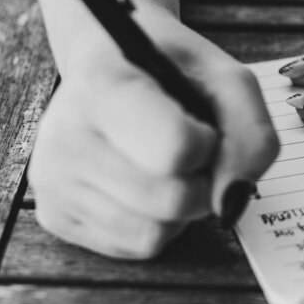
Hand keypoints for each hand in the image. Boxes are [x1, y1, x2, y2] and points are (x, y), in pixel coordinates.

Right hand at [29, 10, 278, 258]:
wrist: (106, 58)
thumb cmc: (169, 67)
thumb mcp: (225, 79)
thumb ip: (250, 135)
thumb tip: (230, 201)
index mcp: (103, 86)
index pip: (176, 149)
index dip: (208, 144)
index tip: (198, 124)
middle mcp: (65, 135)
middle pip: (172, 200)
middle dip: (201, 182)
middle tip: (188, 149)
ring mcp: (53, 180)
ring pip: (155, 233)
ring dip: (181, 208)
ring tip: (163, 165)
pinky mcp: (54, 215)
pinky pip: (135, 246)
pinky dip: (157, 222)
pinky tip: (143, 184)